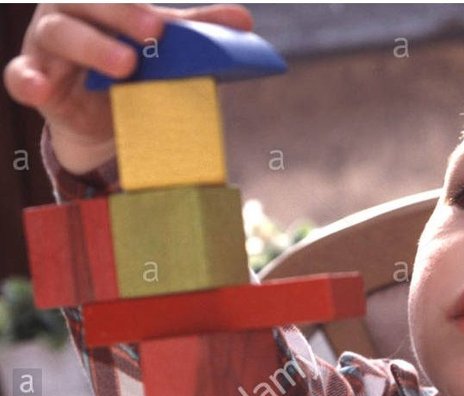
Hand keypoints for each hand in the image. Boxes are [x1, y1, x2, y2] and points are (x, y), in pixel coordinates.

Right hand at [4, 3, 252, 173]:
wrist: (98, 119)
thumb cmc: (126, 71)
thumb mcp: (159, 54)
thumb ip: (194, 36)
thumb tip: (244, 20)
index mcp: (101, 1)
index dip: (138, 11)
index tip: (164, 28)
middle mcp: (70, 12)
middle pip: (91, 6)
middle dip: (123, 19)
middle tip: (154, 35)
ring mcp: (46, 43)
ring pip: (62, 34)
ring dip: (92, 47)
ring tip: (123, 67)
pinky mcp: (32, 78)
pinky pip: (21, 77)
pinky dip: (28, 81)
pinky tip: (39, 88)